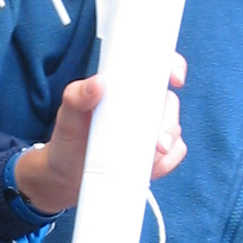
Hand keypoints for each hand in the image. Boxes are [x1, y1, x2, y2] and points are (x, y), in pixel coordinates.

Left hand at [15, 55, 186, 215]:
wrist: (68, 174)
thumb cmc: (70, 138)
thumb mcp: (67, 116)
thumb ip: (76, 96)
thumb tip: (97, 82)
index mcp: (125, 88)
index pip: (157, 68)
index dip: (172, 67)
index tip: (175, 78)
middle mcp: (143, 106)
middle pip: (170, 104)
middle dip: (168, 122)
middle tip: (158, 142)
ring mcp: (152, 130)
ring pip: (174, 131)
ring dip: (166, 143)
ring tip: (148, 157)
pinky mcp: (157, 154)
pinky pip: (174, 154)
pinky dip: (166, 162)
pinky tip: (149, 167)